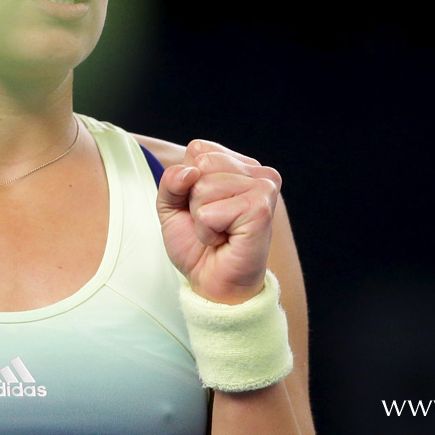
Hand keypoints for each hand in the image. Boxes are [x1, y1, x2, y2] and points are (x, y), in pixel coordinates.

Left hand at [156, 140, 281, 304]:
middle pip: (200, 164)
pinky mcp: (259, 209)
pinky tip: (224, 239)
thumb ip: (172, 180)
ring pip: (203, 187)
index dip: (187, 181)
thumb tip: (190, 172)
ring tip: (219, 231)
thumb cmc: (199, 246)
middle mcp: (258, 171)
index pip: (198, 149)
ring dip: (201, 218)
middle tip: (212, 221)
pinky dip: (207, 231)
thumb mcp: (172, 205)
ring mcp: (263, 188)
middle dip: (193, 199)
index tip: (204, 206)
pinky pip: (208, 212)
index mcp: (240, 164)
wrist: (214, 284)